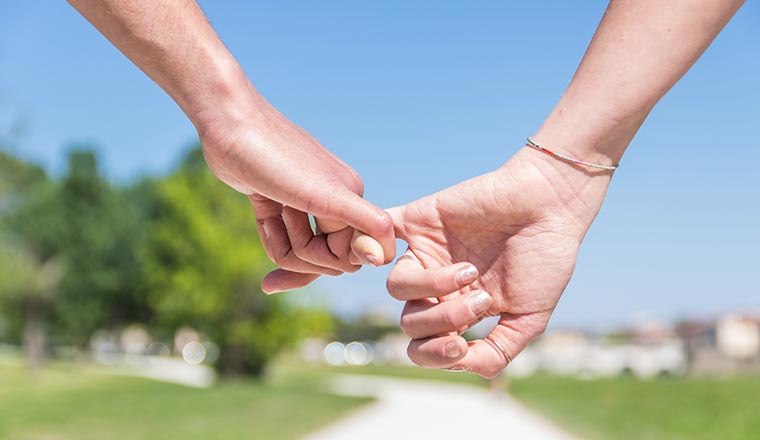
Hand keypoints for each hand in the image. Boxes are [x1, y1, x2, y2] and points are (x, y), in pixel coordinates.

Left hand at [198, 98, 394, 292]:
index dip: (324, 260)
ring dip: (281, 245)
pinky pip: (282, 240)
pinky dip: (271, 238)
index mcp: (350, 199)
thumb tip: (387, 256)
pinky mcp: (277, 202)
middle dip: (299, 253)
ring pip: (301, 252)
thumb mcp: (322, 195)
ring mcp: (304, 202)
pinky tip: (264, 218)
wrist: (228, 123)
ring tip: (270, 216)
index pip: (348, 258)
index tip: (304, 241)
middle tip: (283, 218)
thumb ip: (364, 221)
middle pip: (324, 258)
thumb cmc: (272, 156)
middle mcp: (334, 201)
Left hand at [385, 147, 611, 377]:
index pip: (424, 346)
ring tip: (468, 271)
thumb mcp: (530, 318)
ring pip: (396, 287)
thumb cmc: (545, 259)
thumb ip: (497, 351)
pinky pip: (375, 233)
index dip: (434, 355)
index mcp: (460, 310)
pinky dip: (370, 244)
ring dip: (431, 288)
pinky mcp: (418, 221)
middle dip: (442, 321)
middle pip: (410, 322)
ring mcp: (426, 253)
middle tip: (481, 299)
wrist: (550, 204)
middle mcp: (438, 285)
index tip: (462, 344)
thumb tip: (459, 364)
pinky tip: (393, 253)